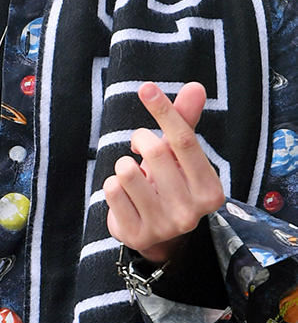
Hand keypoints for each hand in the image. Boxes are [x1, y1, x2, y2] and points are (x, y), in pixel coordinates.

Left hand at [103, 81, 224, 264]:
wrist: (158, 235)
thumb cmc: (170, 183)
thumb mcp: (180, 155)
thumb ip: (185, 122)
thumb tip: (196, 87)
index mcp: (210, 191)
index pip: (184, 140)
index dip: (164, 110)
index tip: (146, 88)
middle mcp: (190, 213)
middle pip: (154, 152)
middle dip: (141, 140)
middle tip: (142, 148)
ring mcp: (163, 227)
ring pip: (127, 171)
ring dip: (124, 164)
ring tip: (135, 177)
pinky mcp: (135, 235)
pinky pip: (111, 190)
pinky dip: (113, 184)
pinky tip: (126, 196)